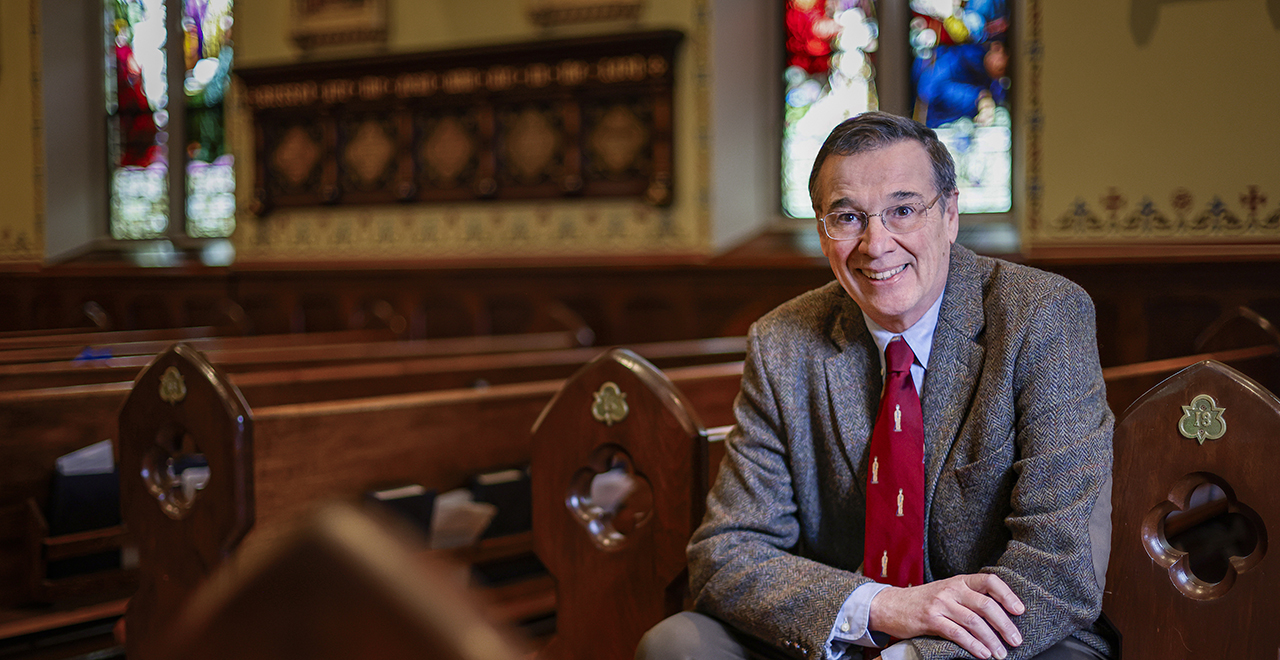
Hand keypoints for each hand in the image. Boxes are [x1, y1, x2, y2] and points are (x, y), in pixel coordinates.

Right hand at [867, 573, 1023, 658]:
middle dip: (1004, 625)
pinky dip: (973, 645)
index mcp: (959, 581)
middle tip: (1016, 640)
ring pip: (974, 622)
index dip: (1007, 595)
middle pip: (986, 605)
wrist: (892, 605)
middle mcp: (951, 589)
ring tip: (1000, 653)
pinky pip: (957, 633)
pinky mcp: (930, 619)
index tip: (1020, 610)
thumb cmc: (924, 601)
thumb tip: (1001, 615)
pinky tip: (982, 653)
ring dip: (991, 640)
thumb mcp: (948, 592)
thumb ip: (969, 598)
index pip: (989, 581)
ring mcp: (940, 604)